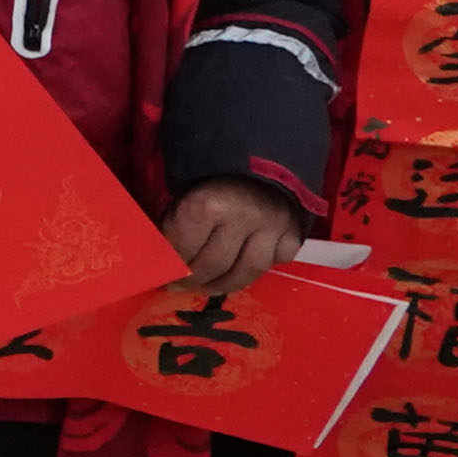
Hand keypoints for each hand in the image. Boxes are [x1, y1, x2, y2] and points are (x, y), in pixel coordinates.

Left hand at [167, 180, 308, 293]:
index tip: (165, 273)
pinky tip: (243, 269)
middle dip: (194, 281)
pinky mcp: (293, 234)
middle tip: (181, 287)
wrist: (254, 170)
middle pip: (216, 264)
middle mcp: (244, 216)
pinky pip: (277, 262)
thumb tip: (164, 264)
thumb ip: (176, 230)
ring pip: (248, 271)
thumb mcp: (186, 200)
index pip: (185, 248)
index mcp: (210, 204)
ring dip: (225, 285)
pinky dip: (260, 269)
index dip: (173, 264)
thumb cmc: (213, 188)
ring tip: (208, 286)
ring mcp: (273, 227)